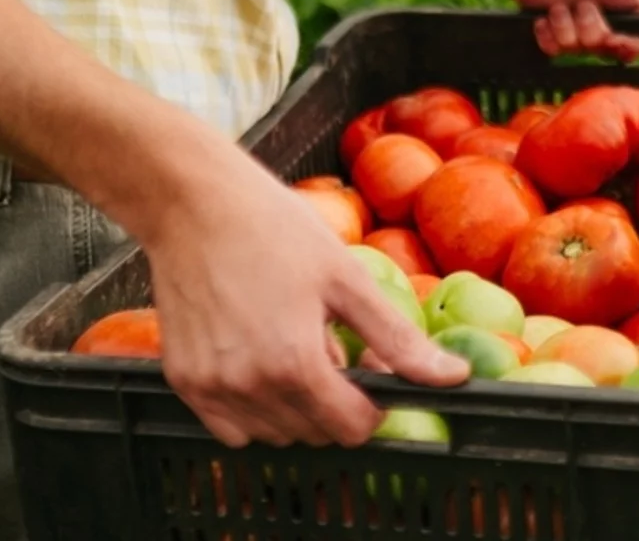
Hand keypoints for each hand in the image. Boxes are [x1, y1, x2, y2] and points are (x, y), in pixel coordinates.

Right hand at [139, 140, 468, 447]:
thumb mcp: (347, 278)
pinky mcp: (184, 381)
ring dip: (295, 408)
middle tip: (332, 347)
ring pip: (273, 435)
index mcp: (296, 363)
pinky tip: (259, 362)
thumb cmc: (274, 229)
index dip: (373, 405)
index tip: (370, 370)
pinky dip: (252, 411)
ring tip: (293, 347)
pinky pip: (229, 428)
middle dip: (336, 402)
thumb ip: (398, 338)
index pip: (351, 429)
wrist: (194, 204)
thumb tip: (455, 377)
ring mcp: (211, 388)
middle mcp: (250, 387)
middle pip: (315, 435)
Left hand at [457, 0, 638, 61]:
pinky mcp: (538, 11)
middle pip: (609, 42)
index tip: (619, 38)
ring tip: (555, 7)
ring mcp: (567, 5)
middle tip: (583, 12)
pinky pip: (551, 45)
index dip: (633, 40)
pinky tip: (539, 19)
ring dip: (568, 33)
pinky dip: (547, 38)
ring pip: (578, 47)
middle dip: (596, 36)